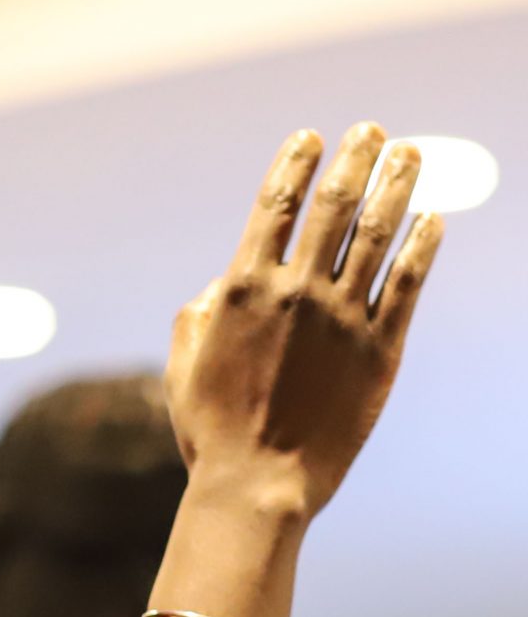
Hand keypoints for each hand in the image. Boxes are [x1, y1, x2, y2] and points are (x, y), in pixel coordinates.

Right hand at [167, 124, 442, 521]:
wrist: (258, 484)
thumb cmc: (211, 429)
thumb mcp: (183, 365)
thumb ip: (199, 312)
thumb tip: (225, 280)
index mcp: (242, 291)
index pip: (276, 205)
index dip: (297, 163)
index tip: (313, 137)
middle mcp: (296, 292)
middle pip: (334, 205)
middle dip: (356, 159)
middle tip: (373, 132)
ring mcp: (342, 318)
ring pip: (378, 233)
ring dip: (397, 186)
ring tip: (410, 156)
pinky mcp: (380, 348)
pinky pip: (407, 282)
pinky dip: (422, 245)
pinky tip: (432, 221)